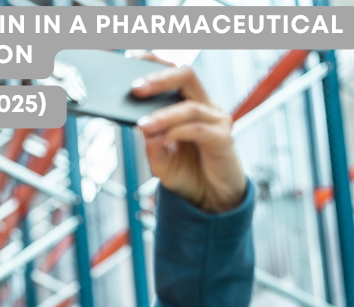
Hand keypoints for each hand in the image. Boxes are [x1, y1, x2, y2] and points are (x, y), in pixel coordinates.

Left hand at [132, 64, 246, 213]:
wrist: (209, 199)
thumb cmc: (186, 174)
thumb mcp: (159, 160)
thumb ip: (151, 144)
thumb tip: (143, 126)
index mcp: (188, 104)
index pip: (174, 74)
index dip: (154, 63)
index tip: (130, 60)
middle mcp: (204, 107)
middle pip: (187, 76)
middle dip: (160, 78)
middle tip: (135, 88)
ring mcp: (217, 121)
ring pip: (190, 106)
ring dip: (164, 115)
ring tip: (143, 125)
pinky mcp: (223, 140)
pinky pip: (199, 129)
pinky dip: (179, 132)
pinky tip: (164, 139)